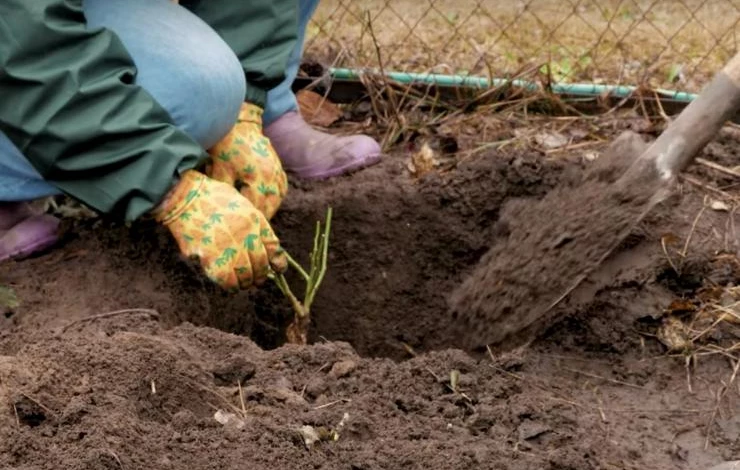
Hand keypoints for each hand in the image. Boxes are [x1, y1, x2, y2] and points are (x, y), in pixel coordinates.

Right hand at [152, 170, 286, 290]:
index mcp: (254, 221)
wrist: (184, 197)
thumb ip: (252, 222)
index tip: (278, 268)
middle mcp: (246, 235)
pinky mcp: (212, 259)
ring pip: (247, 276)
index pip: (273, 247)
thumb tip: (260, 243)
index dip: (277, 261)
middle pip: (261, 265)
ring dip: (246, 282)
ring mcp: (230, 248)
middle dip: (261, 275)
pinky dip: (231, 286)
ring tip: (244, 282)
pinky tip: (230, 284)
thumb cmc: (210, 197)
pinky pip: (228, 281)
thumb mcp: (241, 203)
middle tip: (257, 278)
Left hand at [206, 102, 287, 219]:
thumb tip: (219, 208)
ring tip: (257, 216)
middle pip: (270, 206)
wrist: (239, 122)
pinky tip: (265, 201)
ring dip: (268, 208)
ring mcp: (278, 172)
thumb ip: (222, 190)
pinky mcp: (279, 168)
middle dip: (260, 217)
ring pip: (277, 198)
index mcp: (260, 178)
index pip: (257, 207)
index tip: (240, 228)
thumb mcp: (219, 168)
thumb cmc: (227, 145)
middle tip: (249, 226)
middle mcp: (273, 177)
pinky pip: (281, 189)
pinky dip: (274, 197)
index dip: (249, 218)